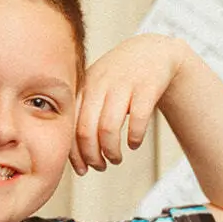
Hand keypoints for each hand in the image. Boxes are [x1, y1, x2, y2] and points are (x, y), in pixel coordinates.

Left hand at [70, 34, 190, 174]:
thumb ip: (83, 113)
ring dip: (111, 152)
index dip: (74, 154)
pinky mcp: (147, 87)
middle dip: (92, 156)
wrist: (152, 51)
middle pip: (86, 130)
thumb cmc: (119, 79)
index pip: (70, 126)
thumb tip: (74, 156)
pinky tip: (134, 144)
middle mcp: (100, 84)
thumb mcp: (96, 87)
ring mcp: (123, 84)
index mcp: (83, 86)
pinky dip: (134, 138)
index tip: (82, 170)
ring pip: (108, 128)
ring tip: (115, 159)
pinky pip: (136, 120)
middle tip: (100, 167)